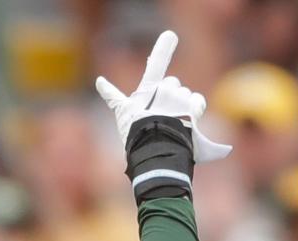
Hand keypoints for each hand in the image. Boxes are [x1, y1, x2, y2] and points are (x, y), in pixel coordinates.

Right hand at [96, 31, 230, 162]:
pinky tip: (187, 122)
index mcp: (145, 92)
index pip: (154, 67)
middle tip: (164, 114)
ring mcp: (177, 97)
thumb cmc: (136, 137)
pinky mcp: (191, 105)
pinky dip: (195, 110)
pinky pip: (198, 102)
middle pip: (172, 84)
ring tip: (173, 124)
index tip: (170, 35)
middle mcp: (162, 90)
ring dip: (183, 105)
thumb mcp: (122, 116)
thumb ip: (113, 97)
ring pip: (185, 94)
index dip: (162, 50)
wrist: (153, 148)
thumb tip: (99, 80)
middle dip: (171, 94)